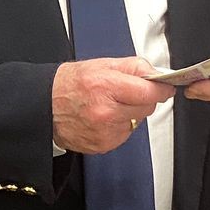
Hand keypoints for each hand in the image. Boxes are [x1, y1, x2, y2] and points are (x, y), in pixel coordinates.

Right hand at [53, 57, 170, 154]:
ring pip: (137, 122)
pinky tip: (103, 118)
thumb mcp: (101, 64)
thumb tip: (156, 74)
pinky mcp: (103, 145)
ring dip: (130, 114)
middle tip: (125, 93)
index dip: (161, 89)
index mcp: (106, 86)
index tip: (165, 88)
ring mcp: (105, 131)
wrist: (44, 106)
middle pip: (147, 108)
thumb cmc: (69, 84)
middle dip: (142, 99)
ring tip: (108, 105)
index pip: (149, 92)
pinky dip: (119, 127)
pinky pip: (125, 134)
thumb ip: (133, 67)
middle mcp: (106, 111)